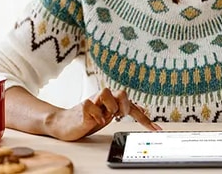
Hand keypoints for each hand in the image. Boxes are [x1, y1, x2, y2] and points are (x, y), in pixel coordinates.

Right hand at [46, 88, 161, 140]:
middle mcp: (104, 98)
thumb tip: (141, 107)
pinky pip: (91, 105)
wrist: (64, 123)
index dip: (145, 119)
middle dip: (124, 106)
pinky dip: (95, 115)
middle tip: (118, 116)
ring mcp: (93, 100)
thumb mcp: (108, 116)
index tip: (156, 129)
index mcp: (112, 100)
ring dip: (108, 109)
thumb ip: (122, 110)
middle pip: (122, 92)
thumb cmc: (88, 119)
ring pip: (107, 93)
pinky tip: (93, 120)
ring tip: (102, 117)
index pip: (132, 106)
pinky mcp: (83, 106)